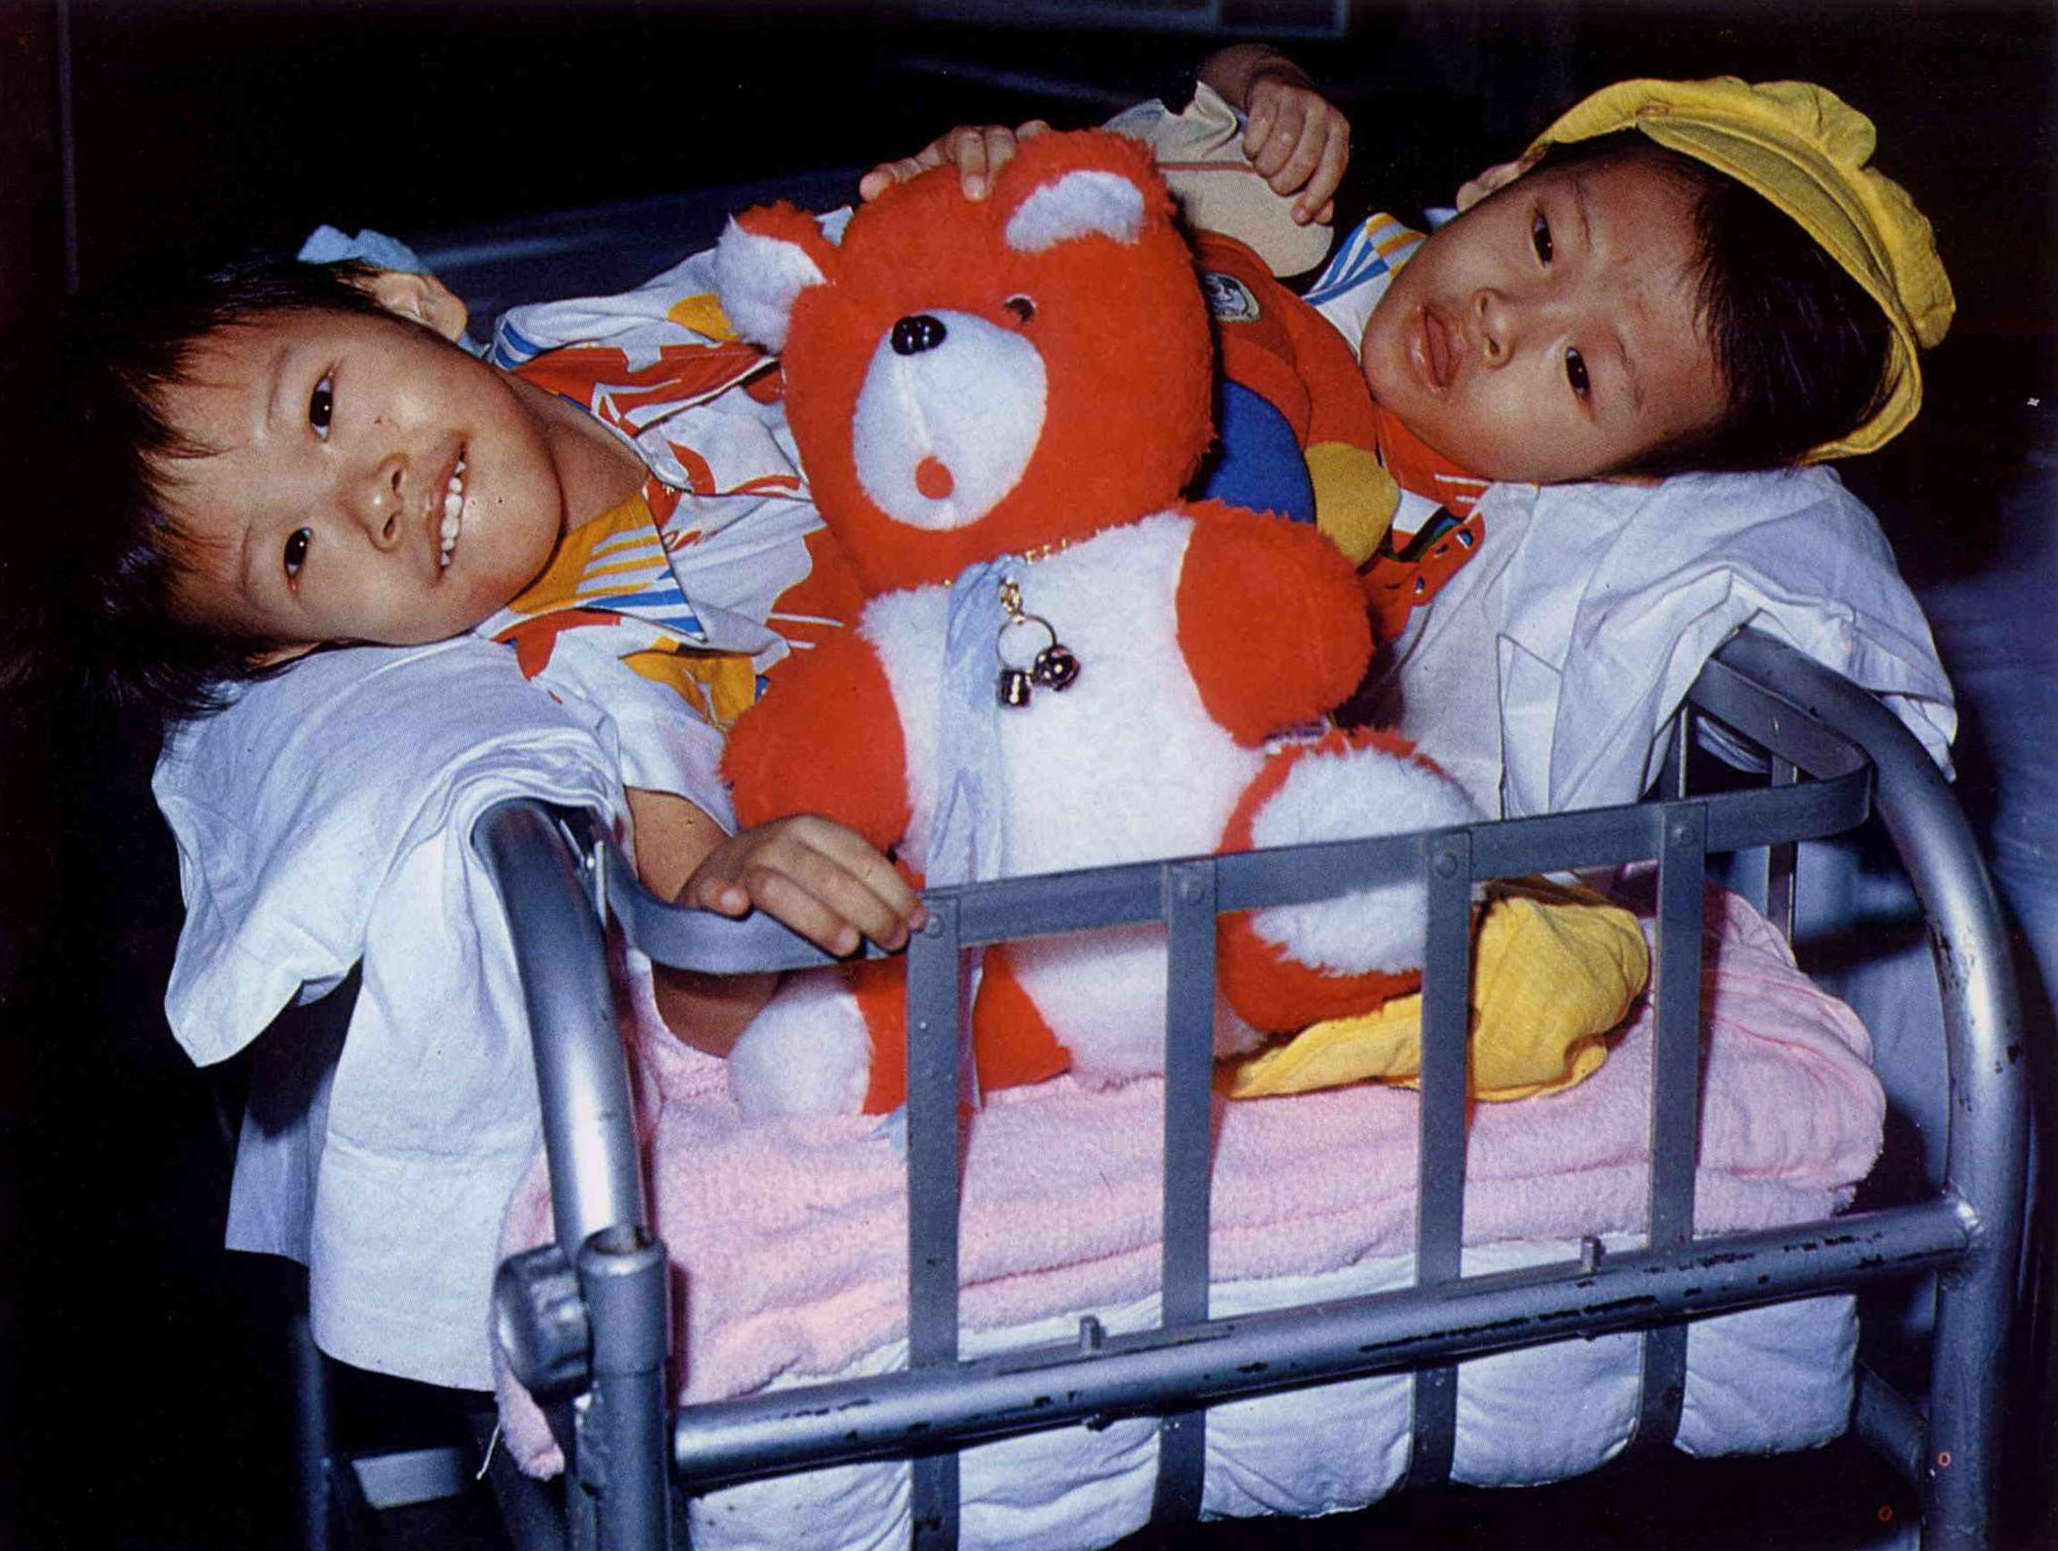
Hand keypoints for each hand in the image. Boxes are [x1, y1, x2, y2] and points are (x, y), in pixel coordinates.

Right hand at [679, 814, 924, 957]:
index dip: (893, 890)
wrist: (712, 900)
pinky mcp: (702, 891)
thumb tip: (913, 918)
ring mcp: (737, 865)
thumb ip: (858, 894)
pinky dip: (725, 897)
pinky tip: (736, 908)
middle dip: (868, 910)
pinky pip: (714, 892)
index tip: (917, 922)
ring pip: (778, 887)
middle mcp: (775, 842)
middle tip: (893, 941)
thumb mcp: (821, 883)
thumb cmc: (782, 897)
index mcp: (811, 832)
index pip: (859, 857)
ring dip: (816, 917)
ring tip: (848, 946)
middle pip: (827, 874)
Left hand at [858, 119, 1051, 202]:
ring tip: (1027, 196)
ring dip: (1027, 167)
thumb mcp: (915, 181)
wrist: (967, 196)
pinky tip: (1057, 184)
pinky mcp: (1038, 161)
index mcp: (959, 143)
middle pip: (1000, 140)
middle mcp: (990, 139)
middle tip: (994, 198)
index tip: (973, 194)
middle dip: (998, 166)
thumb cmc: (939, 186)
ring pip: (1028, 144)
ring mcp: (1017, 148)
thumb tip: (866, 188)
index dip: (972, 165)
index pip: (966, 143)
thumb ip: (894, 182)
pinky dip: (1053, 160)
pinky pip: (1051, 151)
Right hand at [1241, 69, 1349, 224]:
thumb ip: (1321, 187)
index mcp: (1338, 130)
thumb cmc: (1299, 130)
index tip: (1298, 216)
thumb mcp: (1316, 156)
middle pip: (1305, 159)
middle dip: (1285, 182)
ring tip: (1263, 167)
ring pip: (1282, 144)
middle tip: (1275, 185)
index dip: (1316, 196)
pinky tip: (1253, 150)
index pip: (1333, 168)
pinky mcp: (1271, 93)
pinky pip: (1260, 128)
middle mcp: (1322, 111)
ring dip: (1267, 165)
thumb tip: (1322, 216)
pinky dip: (1252, 147)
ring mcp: (1297, 99)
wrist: (1278, 84)